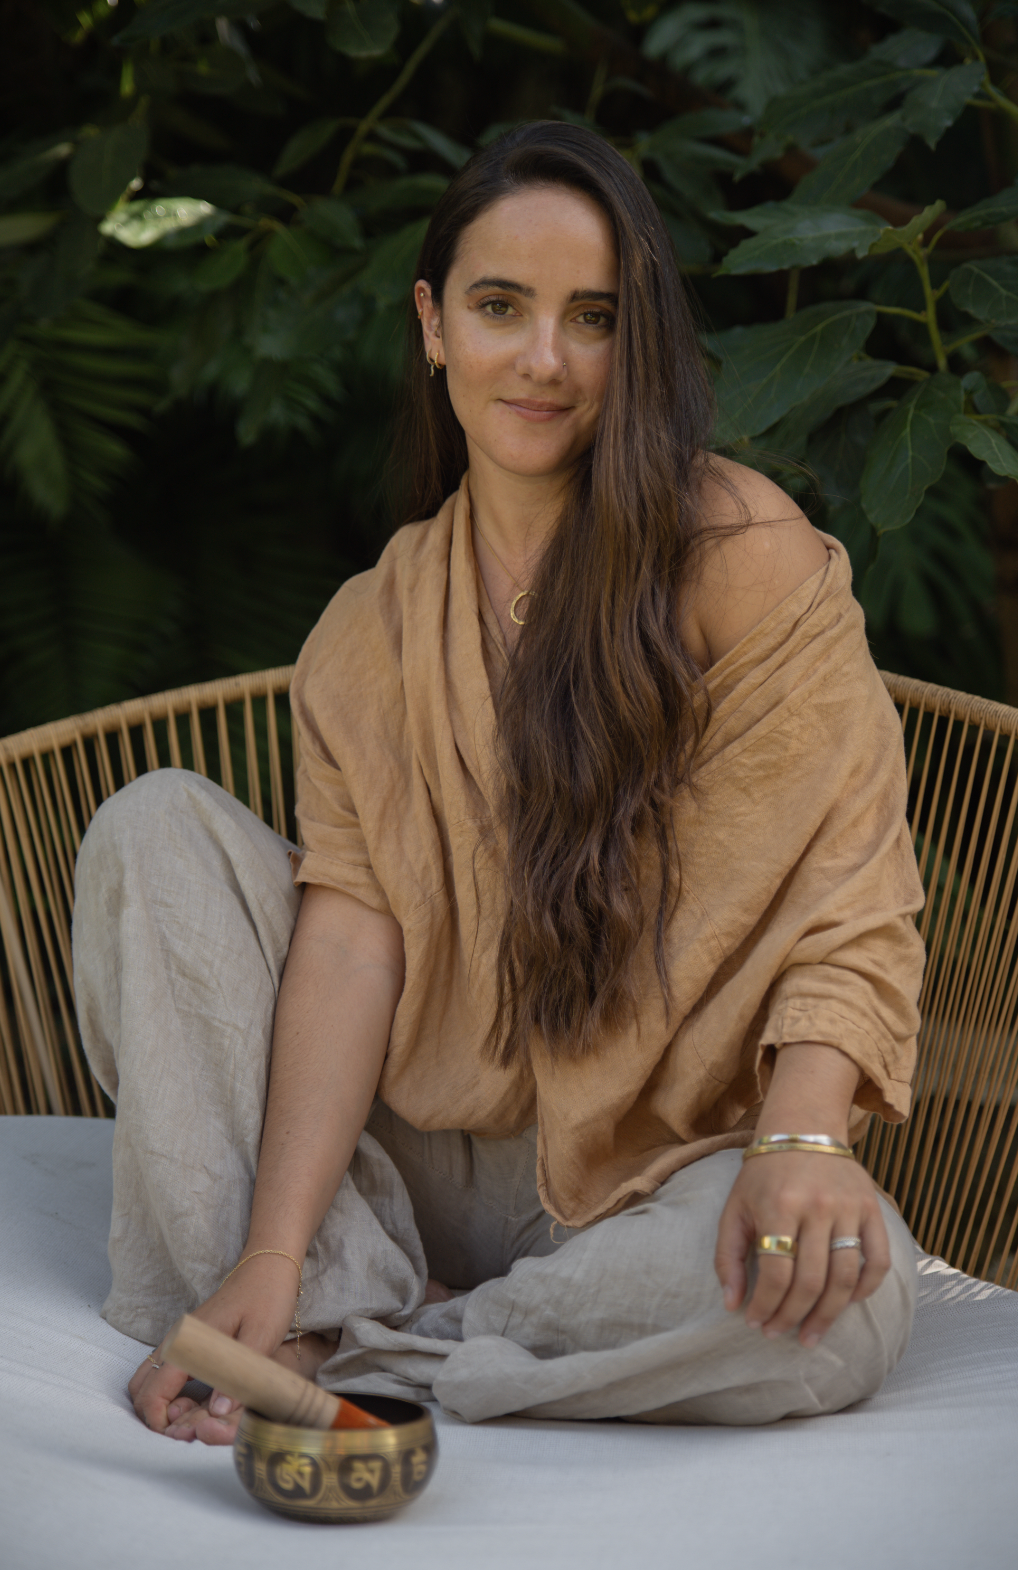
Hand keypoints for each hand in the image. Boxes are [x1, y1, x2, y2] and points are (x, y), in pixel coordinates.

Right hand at [127, 1254, 301, 1443]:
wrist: (270, 1264)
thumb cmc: (268, 1298)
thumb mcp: (260, 1338)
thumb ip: (236, 1376)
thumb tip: (215, 1414)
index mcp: (187, 1341)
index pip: (153, 1392)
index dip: (159, 1422)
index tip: (181, 1437)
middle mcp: (175, 1339)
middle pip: (141, 1388)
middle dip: (154, 1416)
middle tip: (185, 1432)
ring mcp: (180, 1337)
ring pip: (148, 1378)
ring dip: (159, 1403)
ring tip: (190, 1417)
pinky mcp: (189, 1338)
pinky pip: (163, 1369)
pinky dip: (166, 1390)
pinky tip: (194, 1399)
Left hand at [714, 1150, 890, 1347]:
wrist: (803, 1127)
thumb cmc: (763, 1174)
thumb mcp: (734, 1208)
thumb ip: (728, 1256)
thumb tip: (732, 1305)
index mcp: (779, 1206)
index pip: (777, 1273)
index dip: (766, 1305)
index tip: (757, 1323)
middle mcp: (817, 1207)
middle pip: (811, 1282)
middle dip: (793, 1317)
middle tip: (780, 1333)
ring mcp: (849, 1208)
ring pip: (845, 1278)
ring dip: (828, 1315)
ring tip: (811, 1334)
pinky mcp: (872, 1208)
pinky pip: (878, 1259)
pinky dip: (866, 1288)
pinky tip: (846, 1303)